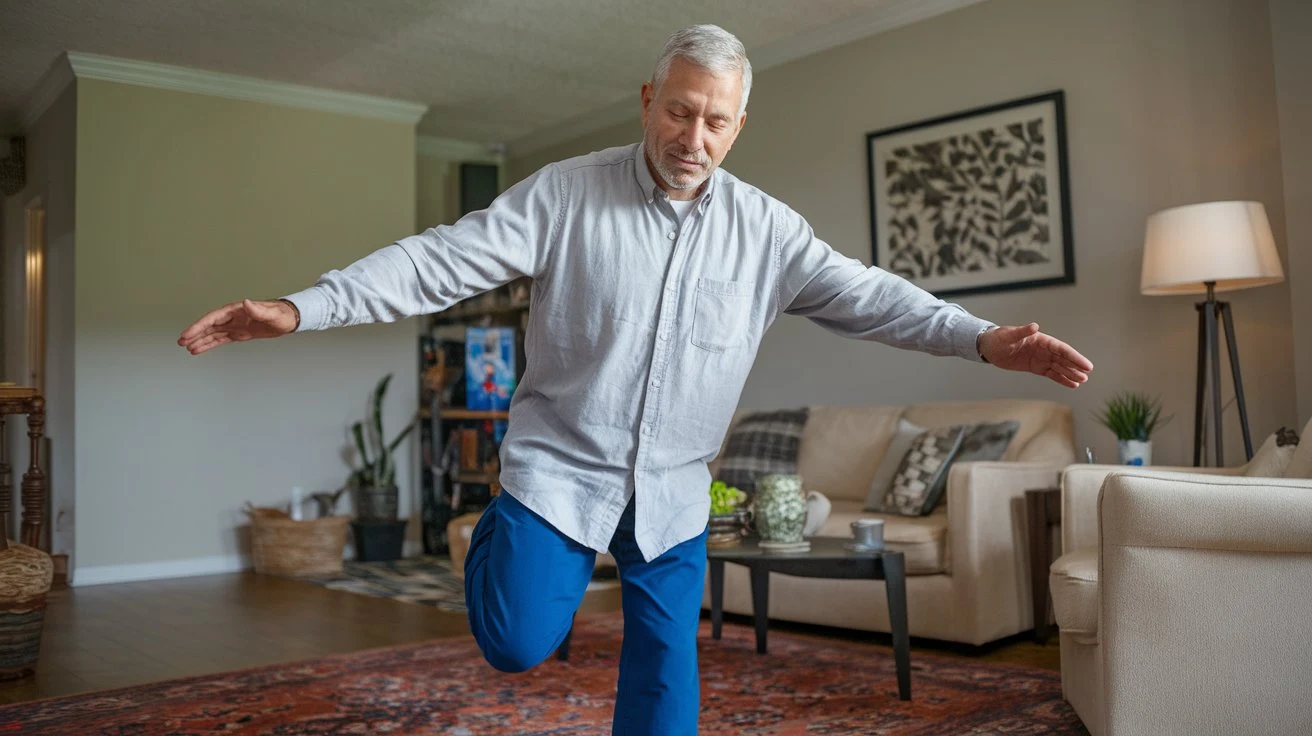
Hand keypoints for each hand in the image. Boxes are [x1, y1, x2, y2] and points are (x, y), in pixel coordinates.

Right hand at [177, 299, 298, 354]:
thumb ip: (259, 309)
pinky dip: (210, 343)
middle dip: (195, 333)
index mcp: (237, 310)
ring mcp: (235, 325)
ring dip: (200, 340)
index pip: (213, 318)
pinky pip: (221, 339)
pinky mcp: (240, 333)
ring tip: (187, 347)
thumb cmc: (282, 314)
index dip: (199, 326)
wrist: (291, 318)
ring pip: (213, 333)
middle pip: (209, 325)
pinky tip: (200, 349)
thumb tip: (246, 303)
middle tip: (181, 342)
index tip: (188, 333)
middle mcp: (233, 317)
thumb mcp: (272, 313)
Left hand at [978, 323, 1091, 388]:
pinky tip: (1071, 384)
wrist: (989, 347)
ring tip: (1082, 380)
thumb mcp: (1008, 335)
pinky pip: (1051, 373)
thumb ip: (1022, 332)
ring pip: (1059, 367)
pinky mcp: (1035, 367)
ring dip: (1070, 373)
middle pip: (1063, 358)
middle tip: (1086, 375)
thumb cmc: (998, 338)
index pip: (1061, 349)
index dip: (1074, 356)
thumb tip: (1034, 326)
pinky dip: (1061, 378)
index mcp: (1040, 339)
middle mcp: (1043, 349)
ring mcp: (1040, 358)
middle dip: (1075, 366)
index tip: (1085, 364)